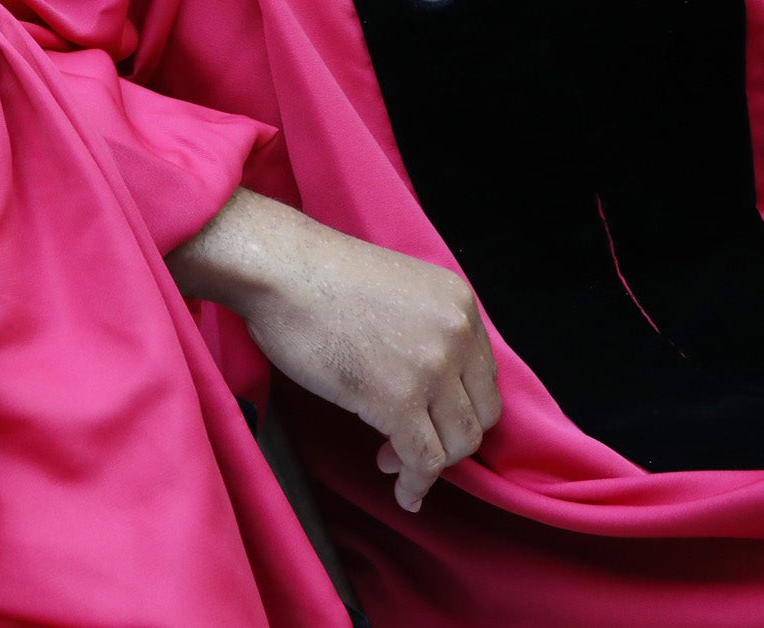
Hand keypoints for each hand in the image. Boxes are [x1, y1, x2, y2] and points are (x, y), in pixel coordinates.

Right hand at [169, 189, 500, 511]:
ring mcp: (431, 369)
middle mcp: (458, 335)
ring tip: (392, 459)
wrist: (280, 269)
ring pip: (459, 443)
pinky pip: (424, 461)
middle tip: (410, 440)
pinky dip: (415, 485)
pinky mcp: (397, 401)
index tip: (429, 416)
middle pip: (480, 413)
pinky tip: (402, 493)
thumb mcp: (398, 290)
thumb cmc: (319, 276)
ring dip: (430, 463)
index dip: (457, 405)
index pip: (483, 376)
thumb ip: (424, 328)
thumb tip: (424, 377)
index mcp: (459, 304)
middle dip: (450, 437)